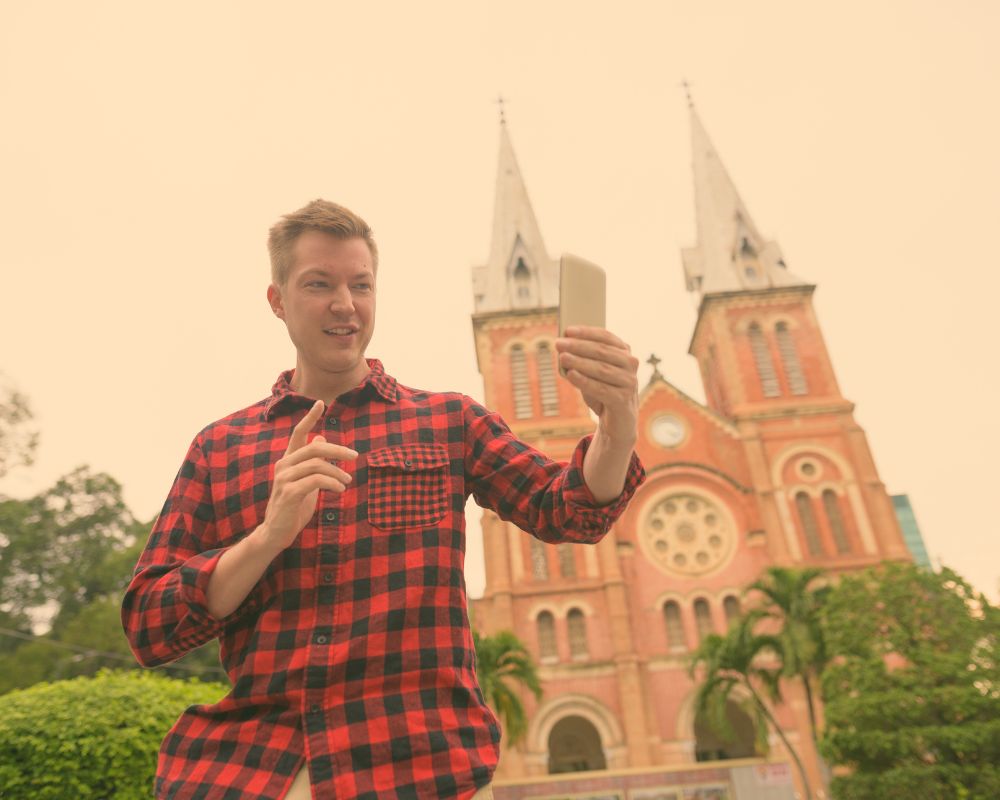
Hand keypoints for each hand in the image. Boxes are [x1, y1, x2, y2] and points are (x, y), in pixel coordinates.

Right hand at [258, 400, 356, 552]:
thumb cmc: (293, 506)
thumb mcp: (306, 481)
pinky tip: (340, 489)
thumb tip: (320, 438)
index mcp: (288, 460)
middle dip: (337, 449)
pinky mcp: (289, 493)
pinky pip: (316, 481)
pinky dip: (332, 483)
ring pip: (317, 464)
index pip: (298, 433)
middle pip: (315, 447)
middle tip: (354, 455)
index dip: (310, 418)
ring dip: (337, 471)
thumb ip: (312, 461)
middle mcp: (284, 465)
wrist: (276, 532)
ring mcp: (284, 479)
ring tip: (347, 481)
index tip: (321, 403)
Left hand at [555, 326, 638, 446]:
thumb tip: (564, 349)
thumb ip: (583, 360)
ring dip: (579, 362)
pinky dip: (584, 381)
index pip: (606, 337)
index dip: (586, 332)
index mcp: (624, 352)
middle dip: (578, 346)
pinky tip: (571, 375)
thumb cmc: (602, 391)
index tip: (567, 330)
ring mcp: (629, 382)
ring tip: (562, 357)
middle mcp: (630, 364)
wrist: (617, 421)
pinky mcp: (623, 400)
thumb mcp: (592, 374)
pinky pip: (601, 388)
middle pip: (602, 351)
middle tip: (559, 343)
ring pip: (601, 369)